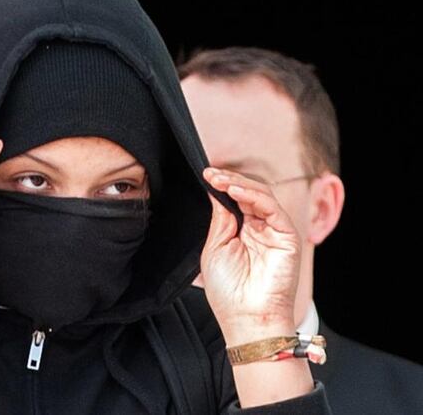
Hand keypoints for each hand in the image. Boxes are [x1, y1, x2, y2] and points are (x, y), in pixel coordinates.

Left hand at [199, 167, 300, 344]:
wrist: (245, 319)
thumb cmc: (229, 291)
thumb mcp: (215, 247)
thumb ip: (220, 219)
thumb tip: (217, 191)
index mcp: (243, 231)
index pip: (236, 199)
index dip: (222, 186)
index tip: (205, 176)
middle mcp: (260, 228)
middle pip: (249, 192)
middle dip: (228, 180)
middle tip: (210, 175)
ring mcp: (275, 231)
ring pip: (261, 195)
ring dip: (239, 184)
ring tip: (219, 180)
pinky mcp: (287, 236)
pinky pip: (272, 208)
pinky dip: (253, 196)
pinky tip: (235, 192)